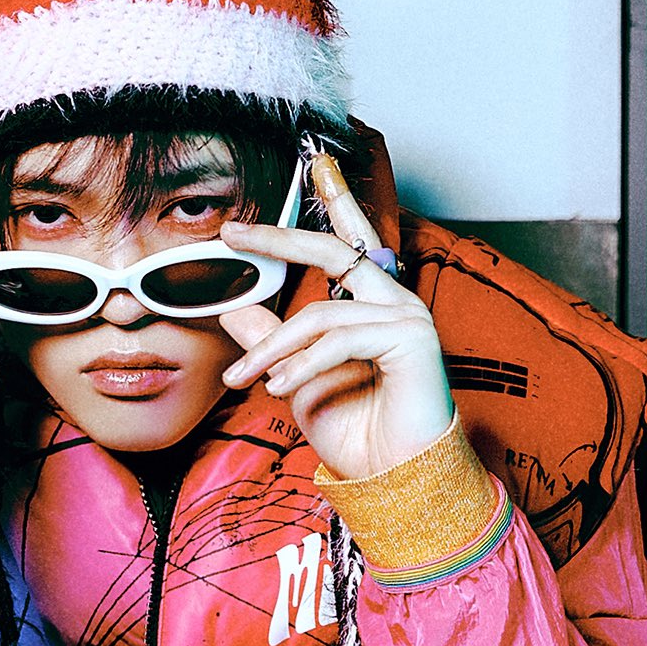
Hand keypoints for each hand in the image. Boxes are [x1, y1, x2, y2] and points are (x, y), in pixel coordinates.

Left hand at [218, 154, 453, 480]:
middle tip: (233, 233)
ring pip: (319, 314)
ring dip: (271, 350)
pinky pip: (338, 339)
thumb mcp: (297, 380)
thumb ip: (271, 343)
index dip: (335, 202)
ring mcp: (408, 317)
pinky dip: (301, 365)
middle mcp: (396, 302)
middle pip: (332, 251)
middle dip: (279, 239)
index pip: (351, 243)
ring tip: (243, 379)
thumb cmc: (358, 435)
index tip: (314, 165)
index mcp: (374, 306)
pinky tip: (280, 389)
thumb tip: (235, 311)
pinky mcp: (412, 339)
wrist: (394, 480)